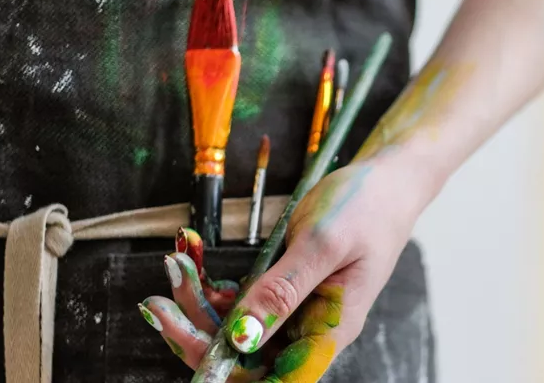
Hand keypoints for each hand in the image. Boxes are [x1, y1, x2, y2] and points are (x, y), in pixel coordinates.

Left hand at [140, 149, 439, 381]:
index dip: (224, 371)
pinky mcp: (284, 288)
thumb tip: (242, 338)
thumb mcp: (322, 245)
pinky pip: (241, 298)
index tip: (182, 339)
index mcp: (326, 331)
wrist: (385, 180)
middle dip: (195, 329)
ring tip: (175, 265)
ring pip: (236, 325)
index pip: (269, 376)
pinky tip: (194, 261)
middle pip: (243, 353)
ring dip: (198, 301)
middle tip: (158, 300)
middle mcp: (308, 328)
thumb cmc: (366, 208)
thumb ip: (282, 292)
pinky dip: (212, 283)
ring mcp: (295, 309)